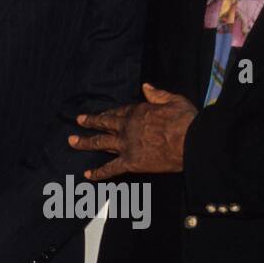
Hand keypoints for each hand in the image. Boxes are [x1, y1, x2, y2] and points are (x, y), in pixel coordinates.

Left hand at [69, 83, 196, 178]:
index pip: (119, 111)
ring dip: (85, 142)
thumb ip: (158, 94)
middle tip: (79, 121)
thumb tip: (145, 87)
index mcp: (138, 111)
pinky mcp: (131, 163)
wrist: (191, 142)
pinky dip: (98, 173)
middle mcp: (127, 127)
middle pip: (104, 123)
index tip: (103, 113)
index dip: (110, 113)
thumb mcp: (174, 99)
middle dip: (90, 122)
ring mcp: (126, 145)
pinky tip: (87, 175)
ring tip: (72, 141)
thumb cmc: (186, 120)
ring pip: (100, 143)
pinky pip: (110, 168)